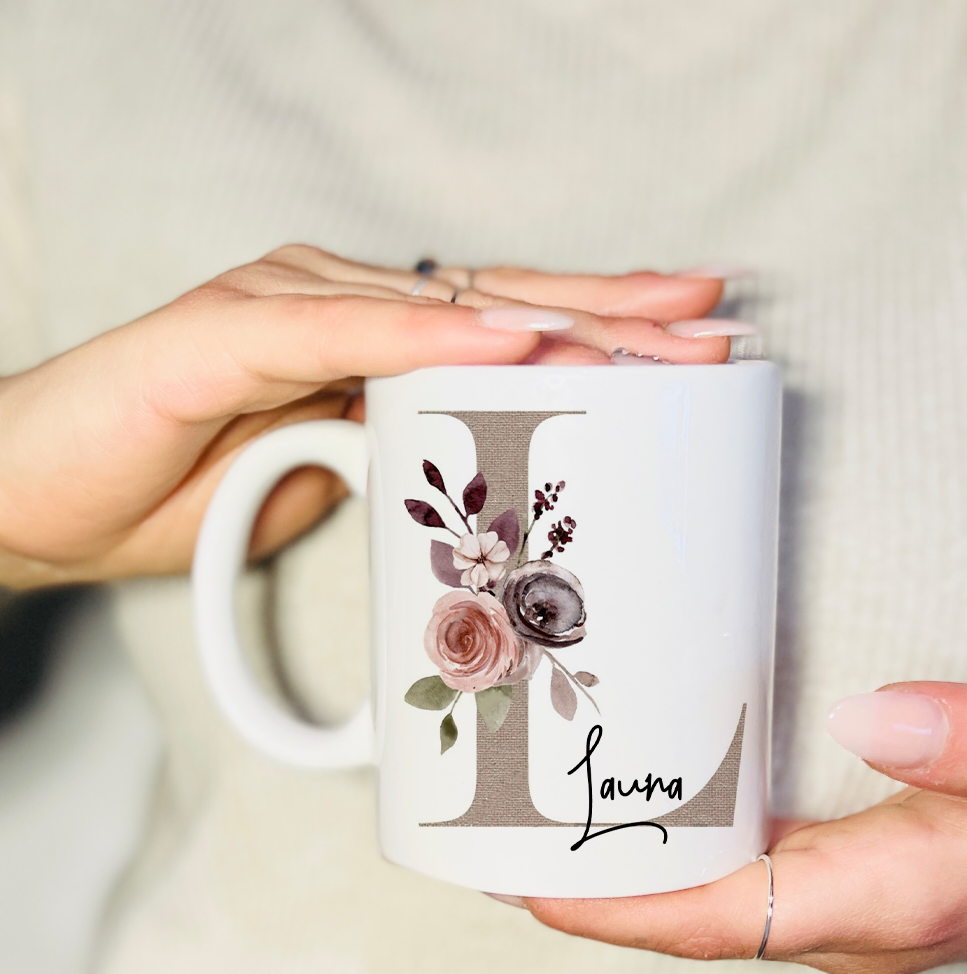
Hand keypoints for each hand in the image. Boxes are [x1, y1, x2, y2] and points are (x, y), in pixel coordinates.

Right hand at [0, 246, 734, 588]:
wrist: (38, 497)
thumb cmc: (179, 494)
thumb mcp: (328, 493)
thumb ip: (402, 475)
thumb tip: (483, 495)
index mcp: (372, 345)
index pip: (507, 327)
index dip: (606, 333)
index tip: (697, 348)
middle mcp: (340, 303)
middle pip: (503, 299)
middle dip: (618, 315)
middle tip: (714, 321)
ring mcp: (285, 305)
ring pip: (442, 304)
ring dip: (552, 323)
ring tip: (648, 342)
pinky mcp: (223, 332)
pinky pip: (342, 331)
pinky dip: (427, 336)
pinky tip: (509, 342)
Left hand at [527, 669, 966, 973]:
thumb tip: (867, 716)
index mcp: (894, 896)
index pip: (727, 918)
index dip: (623, 908)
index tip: (533, 879)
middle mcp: (855, 915)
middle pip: (696, 915)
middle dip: (597, 883)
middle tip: (502, 819)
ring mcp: (851, 901)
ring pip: (713, 899)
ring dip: (629, 867)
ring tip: (546, 807)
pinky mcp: (854, 874)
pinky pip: (743, 874)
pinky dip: (680, 850)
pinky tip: (645, 804)